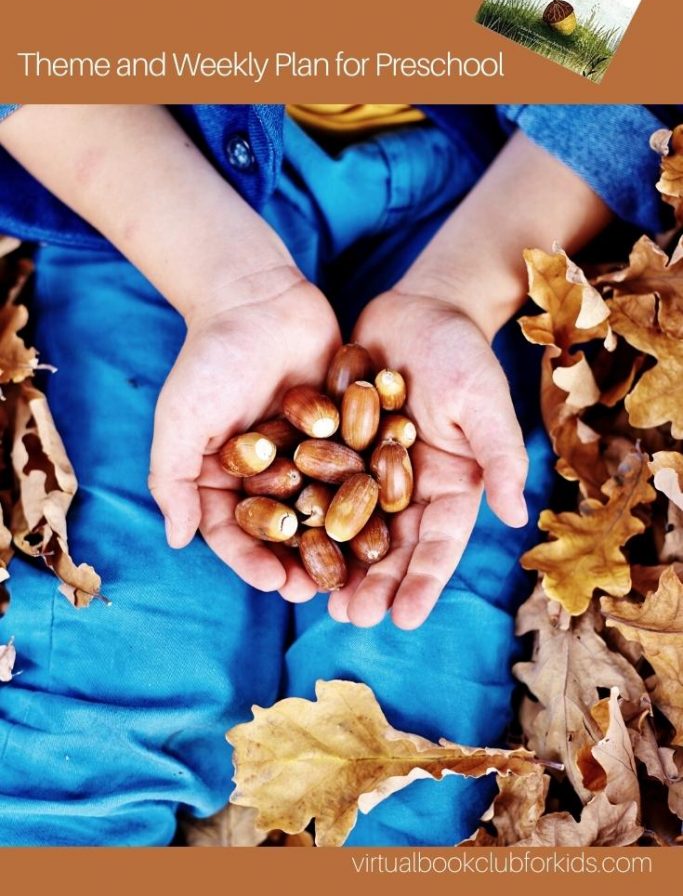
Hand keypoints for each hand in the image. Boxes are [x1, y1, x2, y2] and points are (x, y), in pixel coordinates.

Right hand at [148, 272, 340, 600]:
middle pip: (285, 527)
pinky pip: (357, 463)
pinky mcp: (343, 425)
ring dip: (342, 538)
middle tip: (323, 591)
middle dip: (301, 560)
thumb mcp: (180, 420)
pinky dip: (372, 489)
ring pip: (325, 503)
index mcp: (226, 474)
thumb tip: (177, 540)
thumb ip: (174, 479)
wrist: (257, 296)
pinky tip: (392, 517)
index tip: (275, 584)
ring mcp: (308, 449)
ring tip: (362, 569)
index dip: (253, 561)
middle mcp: (268, 469)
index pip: (237, 530)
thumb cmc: (210, 358)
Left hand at [329, 289, 528, 629]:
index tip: (403, 620)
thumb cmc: (462, 353)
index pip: (439, 543)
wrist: (420, 308)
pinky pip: (320, 485)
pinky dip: (306, 513)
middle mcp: (410, 485)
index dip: (423, 582)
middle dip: (373, 583)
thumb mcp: (484, 401)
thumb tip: (517, 516)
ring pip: (352, 526)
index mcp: (451, 484)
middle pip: (391, 545)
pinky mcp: (338, 446)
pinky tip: (284, 539)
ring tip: (314, 597)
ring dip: (336, 561)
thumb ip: (498, 455)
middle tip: (349, 619)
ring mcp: (372, 468)